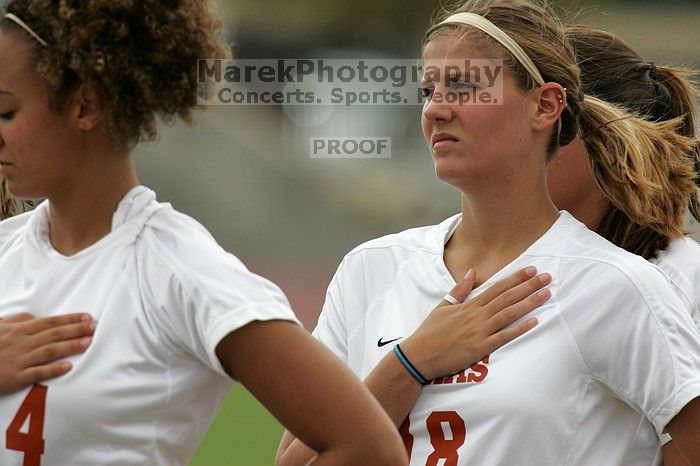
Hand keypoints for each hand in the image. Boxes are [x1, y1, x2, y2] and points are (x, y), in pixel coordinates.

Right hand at [0, 313, 95, 394]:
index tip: (87, 316)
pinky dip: (53, 370)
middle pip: (53, 334)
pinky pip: (36, 373)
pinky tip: (68, 367)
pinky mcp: (15, 378)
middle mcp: (21, 343)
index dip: (69, 319)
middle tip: (95, 326)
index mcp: (18, 330)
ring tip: (88, 342)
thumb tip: (35, 317)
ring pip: (49, 351)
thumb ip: (17, 320)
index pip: (49, 322)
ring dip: (70, 346)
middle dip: (76, 329)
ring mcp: (18, 360)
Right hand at [400, 266, 550, 379]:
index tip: (531, 270)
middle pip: (507, 297)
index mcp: (469, 305)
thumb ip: (459, 290)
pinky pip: (504, 337)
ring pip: (509, 313)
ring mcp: (479, 331)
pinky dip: (520, 329)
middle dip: (529, 286)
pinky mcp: (480, 348)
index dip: (515, 278)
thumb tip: (471, 273)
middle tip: (547, 277)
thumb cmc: (430, 332)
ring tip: (546, 294)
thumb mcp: (442, 306)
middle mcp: (476, 315)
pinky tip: (535, 322)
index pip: (497, 287)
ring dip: (529, 303)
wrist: (420, 354)